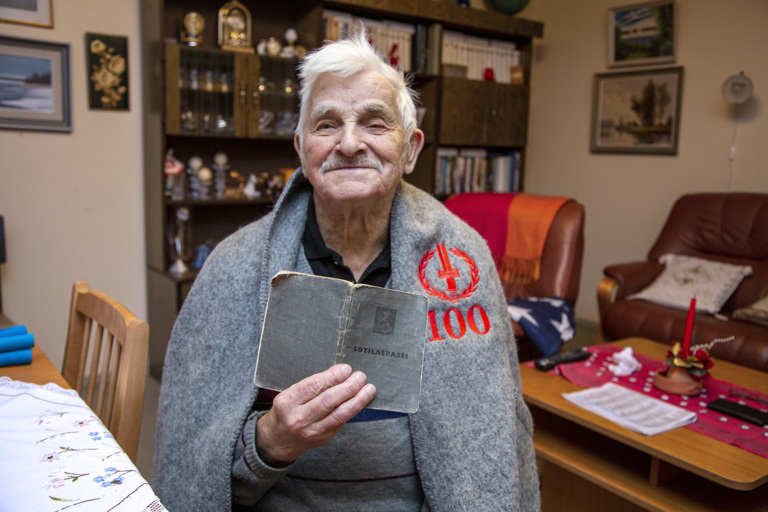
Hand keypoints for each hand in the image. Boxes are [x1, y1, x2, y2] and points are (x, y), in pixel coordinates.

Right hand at [256, 364, 375, 465]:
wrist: (279, 440)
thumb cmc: (287, 411)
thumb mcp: (291, 394)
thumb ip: (313, 384)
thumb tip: (340, 372)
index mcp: (287, 402)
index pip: (313, 386)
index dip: (332, 377)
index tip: (346, 369)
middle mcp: (299, 418)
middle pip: (328, 400)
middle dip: (348, 387)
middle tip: (360, 376)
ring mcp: (312, 431)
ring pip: (340, 414)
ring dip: (358, 400)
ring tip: (368, 389)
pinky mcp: (324, 438)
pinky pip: (342, 421)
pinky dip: (354, 409)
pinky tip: (361, 400)